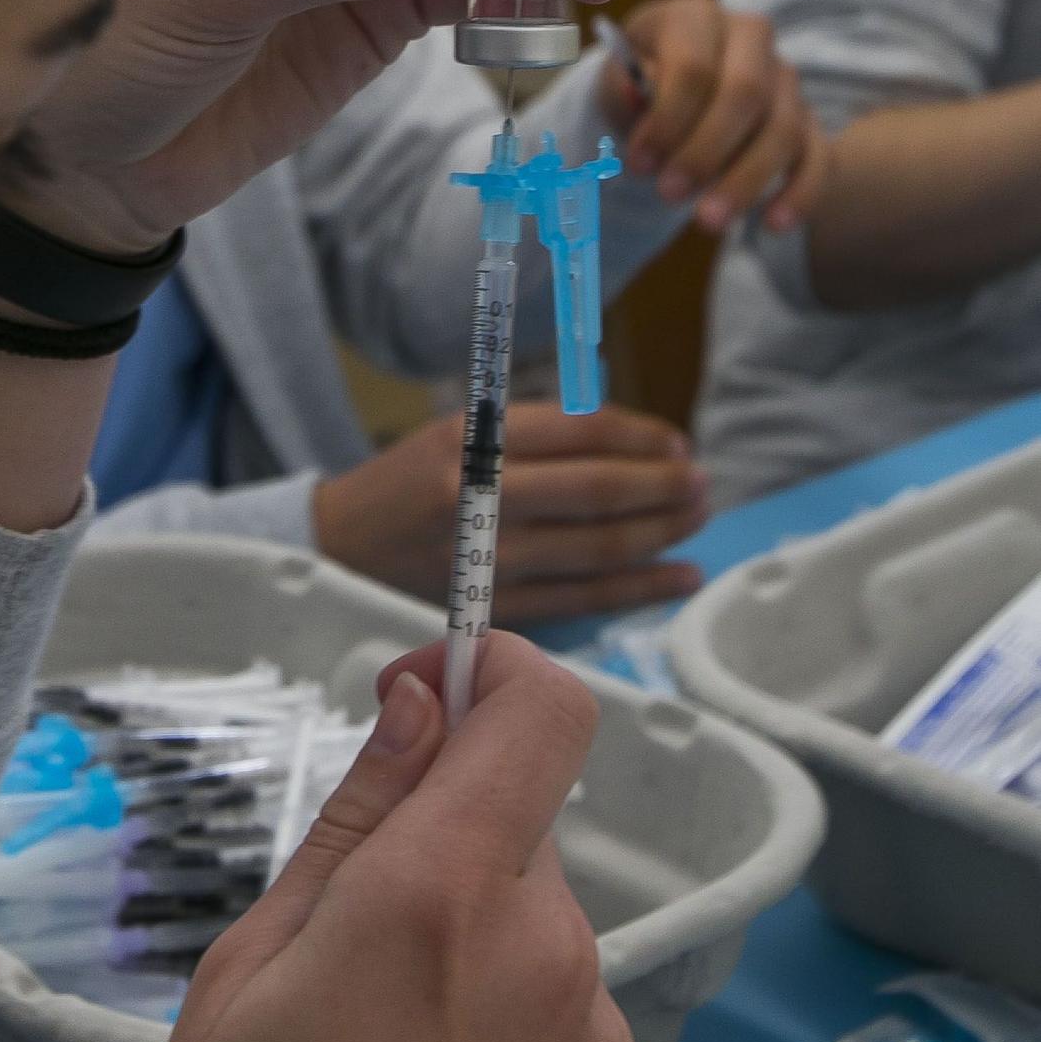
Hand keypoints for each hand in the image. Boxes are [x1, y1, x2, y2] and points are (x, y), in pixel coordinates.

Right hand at [117, 633, 633, 1041]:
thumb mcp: (242, 983)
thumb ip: (354, 823)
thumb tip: (419, 699)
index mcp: (446, 903)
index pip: (545, 708)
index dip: (489, 665)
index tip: (417, 686)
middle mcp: (551, 953)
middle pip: (523, 809)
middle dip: (441, 823)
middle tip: (333, 926)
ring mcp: (593, 1035)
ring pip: (532, 900)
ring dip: (461, 913)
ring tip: (357, 1031)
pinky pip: (551, 985)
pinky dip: (489, 988)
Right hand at [315, 401, 705, 622]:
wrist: (338, 546)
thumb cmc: (409, 483)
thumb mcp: (456, 433)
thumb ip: (534, 437)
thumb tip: (632, 443)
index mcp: (470, 442)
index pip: (577, 434)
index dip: (639, 438)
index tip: (677, 442)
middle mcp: (478, 498)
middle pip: (596, 493)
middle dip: (662, 486)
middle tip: (702, 483)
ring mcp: (486, 560)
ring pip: (597, 549)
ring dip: (661, 534)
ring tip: (697, 520)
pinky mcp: (491, 607)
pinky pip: (581, 600)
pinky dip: (638, 589)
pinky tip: (676, 577)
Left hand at [598, 0, 827, 235]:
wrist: (669, 97)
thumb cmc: (640, 86)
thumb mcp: (617, 81)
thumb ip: (623, 86)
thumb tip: (636, 93)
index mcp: (697, 17)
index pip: (694, 65)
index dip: (668, 119)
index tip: (640, 164)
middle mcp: (750, 39)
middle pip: (745, 93)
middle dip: (706, 151)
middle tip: (668, 195)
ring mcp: (784, 79)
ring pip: (783, 129)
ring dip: (746, 180)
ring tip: (708, 222)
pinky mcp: (807, 121)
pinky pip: (819, 156)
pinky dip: (801, 193)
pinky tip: (774, 225)